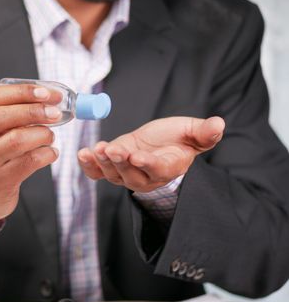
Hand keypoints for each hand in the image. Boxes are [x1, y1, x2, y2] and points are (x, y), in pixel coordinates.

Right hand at [0, 85, 61, 235]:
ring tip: (50, 135)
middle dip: (32, 110)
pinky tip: (50, 152)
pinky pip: (29, 162)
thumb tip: (44, 97)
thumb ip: (4, 114)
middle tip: (55, 112)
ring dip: (41, 133)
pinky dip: (46, 153)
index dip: (20, 92)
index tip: (46, 92)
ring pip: (15, 140)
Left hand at [78, 116, 224, 192]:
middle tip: (112, 150)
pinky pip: (98, 173)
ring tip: (96, 149)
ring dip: (103, 163)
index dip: (146, 164)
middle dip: (120, 163)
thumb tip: (219, 124)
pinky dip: (89, 166)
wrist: (161, 144)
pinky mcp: (113, 169)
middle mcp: (146, 177)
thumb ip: (204, 132)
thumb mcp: (192, 132)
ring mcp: (127, 175)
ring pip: (113, 175)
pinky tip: (82, 155)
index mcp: (167, 168)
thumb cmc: (178, 139)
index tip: (135, 156)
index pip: (156, 169)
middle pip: (131, 175)